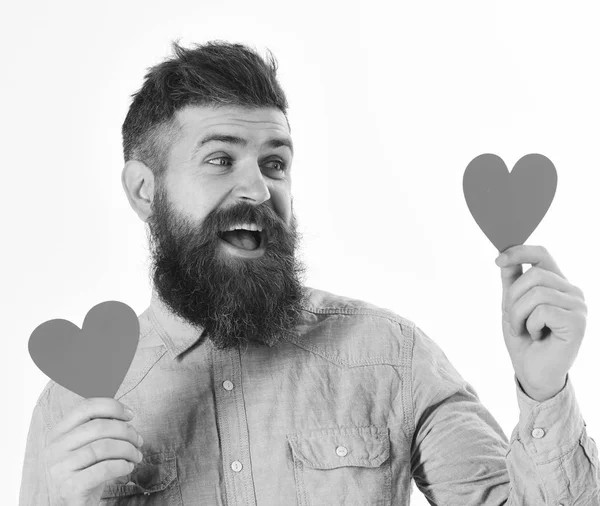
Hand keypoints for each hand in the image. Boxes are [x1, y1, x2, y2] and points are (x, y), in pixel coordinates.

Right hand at [43, 398, 143, 505]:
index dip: (113, 407)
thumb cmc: (85, 471)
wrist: (72, 504)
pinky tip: (128, 467)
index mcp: (58, 432)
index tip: (130, 415)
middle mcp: (55, 448)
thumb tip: (126, 413)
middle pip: (99, 426)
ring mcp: (60, 468)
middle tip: (139, 440)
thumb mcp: (87, 446)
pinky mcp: (70, 487)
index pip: (86, 407)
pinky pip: (104, 469)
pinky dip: (122, 465)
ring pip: (103, 447)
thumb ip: (99, 428)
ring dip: (128, 449)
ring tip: (136, 456)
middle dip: (127, 431)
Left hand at [495, 245, 587, 401]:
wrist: (531, 371)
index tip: (497, 260)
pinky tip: (536, 336)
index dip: (519, 252)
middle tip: (512, 319)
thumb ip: (511, 280)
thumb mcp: (511, 304)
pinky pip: (543, 311)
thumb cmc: (524, 338)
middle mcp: (572, 291)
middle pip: (534, 273)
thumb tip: (504, 256)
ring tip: (523, 329)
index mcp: (557, 283)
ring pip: (537, 292)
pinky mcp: (577, 322)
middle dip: (513, 297)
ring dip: (518, 314)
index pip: (542, 254)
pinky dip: (530, 325)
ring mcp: (578, 306)